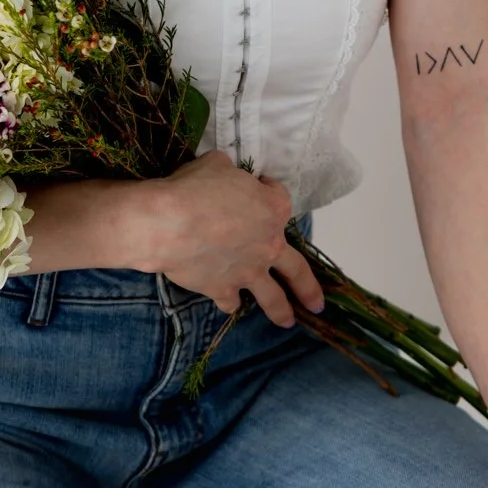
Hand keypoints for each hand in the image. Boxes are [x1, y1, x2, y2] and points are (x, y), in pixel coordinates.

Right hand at [146, 150, 327, 329]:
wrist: (170, 224)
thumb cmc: (195, 188)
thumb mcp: (217, 165)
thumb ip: (229, 174)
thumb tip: (225, 175)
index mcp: (273, 209)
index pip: (279, 199)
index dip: (268, 191)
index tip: (259, 186)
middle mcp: (269, 245)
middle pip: (297, 269)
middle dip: (308, 288)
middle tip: (317, 305)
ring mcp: (248, 271)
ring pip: (273, 297)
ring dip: (281, 310)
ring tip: (287, 322)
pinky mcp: (223, 289)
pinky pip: (230, 301)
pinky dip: (229, 301)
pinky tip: (228, 303)